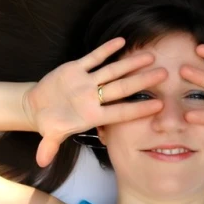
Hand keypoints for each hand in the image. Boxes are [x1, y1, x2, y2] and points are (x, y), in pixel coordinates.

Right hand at [22, 37, 165, 166]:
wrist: (38, 106)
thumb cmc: (50, 122)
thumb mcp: (50, 134)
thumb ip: (49, 146)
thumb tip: (41, 162)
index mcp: (91, 115)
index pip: (120, 112)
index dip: (139, 108)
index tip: (159, 105)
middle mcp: (93, 97)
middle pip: (122, 88)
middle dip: (143, 81)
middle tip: (165, 75)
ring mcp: (87, 82)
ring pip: (112, 71)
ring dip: (130, 63)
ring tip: (151, 56)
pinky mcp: (77, 68)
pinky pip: (94, 57)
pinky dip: (105, 49)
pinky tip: (121, 41)